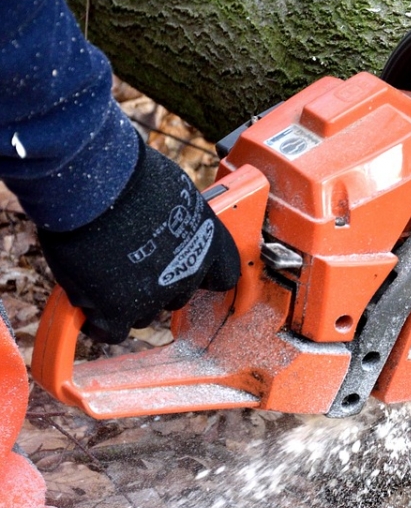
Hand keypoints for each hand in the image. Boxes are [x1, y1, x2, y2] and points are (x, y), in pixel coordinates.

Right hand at [38, 140, 240, 343]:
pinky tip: (90, 306)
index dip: (202, 274)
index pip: (223, 275)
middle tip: (131, 263)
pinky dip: (100, 321)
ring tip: (103, 273)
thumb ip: (177, 219)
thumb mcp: (174, 192)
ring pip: (144, 313)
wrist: (93, 187)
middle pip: (178, 295)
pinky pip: (112, 330)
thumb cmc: (129, 176)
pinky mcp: (119, 309)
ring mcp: (156, 294)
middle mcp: (190, 272)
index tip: (188, 269)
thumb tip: (166, 222)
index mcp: (210, 242)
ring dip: (127, 300)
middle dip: (157, 284)